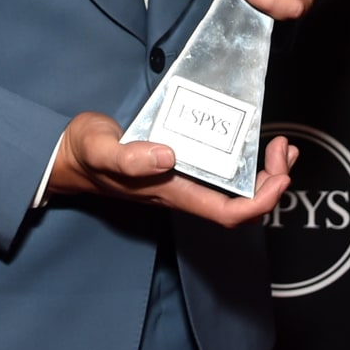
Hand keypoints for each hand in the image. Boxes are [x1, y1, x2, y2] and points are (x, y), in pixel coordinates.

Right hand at [46, 112, 299, 225]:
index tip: (280, 177)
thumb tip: (167, 156)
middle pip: (241, 204)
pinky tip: (252, 137)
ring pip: (235, 189)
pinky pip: (222, 169)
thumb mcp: (98, 148)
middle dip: (272, 181)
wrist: (66, 156)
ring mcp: (182, 179)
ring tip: (281, 145)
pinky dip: (245, 157)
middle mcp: (182, 190)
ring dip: (265, 171)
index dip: (260, 202)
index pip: (226, 213)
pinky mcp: (179, 163)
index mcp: (169, 192)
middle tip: (283, 147)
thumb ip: (126, 157)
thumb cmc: (82, 153)